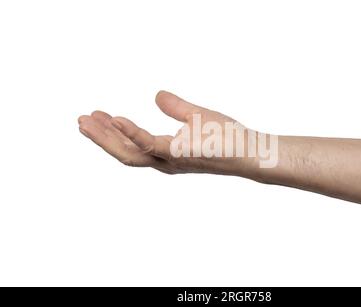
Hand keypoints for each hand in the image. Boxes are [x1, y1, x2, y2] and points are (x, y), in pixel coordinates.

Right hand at [78, 90, 260, 175]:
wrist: (250, 150)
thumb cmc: (227, 137)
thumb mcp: (196, 115)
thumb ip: (175, 107)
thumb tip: (156, 94)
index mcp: (166, 152)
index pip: (132, 144)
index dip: (113, 132)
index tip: (97, 115)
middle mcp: (164, 161)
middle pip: (124, 152)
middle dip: (101, 138)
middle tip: (81, 121)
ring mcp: (171, 160)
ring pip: (129, 153)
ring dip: (106, 137)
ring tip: (86, 121)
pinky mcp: (180, 154)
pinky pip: (149, 144)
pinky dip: (131, 132)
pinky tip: (115, 119)